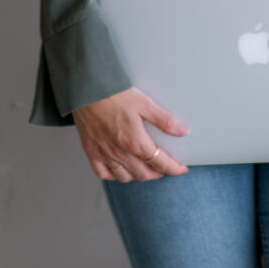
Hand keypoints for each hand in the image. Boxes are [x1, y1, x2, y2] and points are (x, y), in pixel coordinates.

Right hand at [73, 86, 190, 181]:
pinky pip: (104, 173)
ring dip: (138, 175)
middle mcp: (120, 153)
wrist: (86, 90)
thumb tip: (183, 131)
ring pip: (125, 177)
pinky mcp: (91, 152)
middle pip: (144, 174)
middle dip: (158, 172)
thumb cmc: (114, 94)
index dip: (174, 168)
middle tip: (164, 166)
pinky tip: (120, 168)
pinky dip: (114, 175)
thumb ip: (164, 120)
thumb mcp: (144, 104)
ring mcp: (104, 154)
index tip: (182, 169)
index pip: (160, 163)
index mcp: (135, 142)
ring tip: (145, 167)